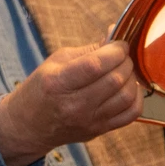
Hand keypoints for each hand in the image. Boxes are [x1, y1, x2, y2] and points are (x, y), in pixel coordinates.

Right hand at [0, 41, 140, 165]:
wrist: (29, 125)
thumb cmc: (42, 88)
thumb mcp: (56, 62)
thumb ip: (89, 50)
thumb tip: (115, 35)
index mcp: (58, 83)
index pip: (96, 65)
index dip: (115, 51)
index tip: (119, 44)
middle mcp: (74, 105)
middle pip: (115, 80)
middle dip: (125, 61)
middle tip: (121, 55)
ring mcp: (88, 121)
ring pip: (126, 97)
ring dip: (132, 78)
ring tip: (124, 70)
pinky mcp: (98, 131)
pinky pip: (130, 115)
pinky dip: (135, 97)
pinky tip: (128, 88)